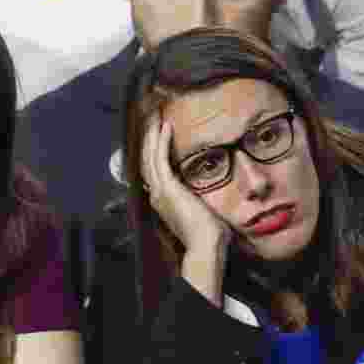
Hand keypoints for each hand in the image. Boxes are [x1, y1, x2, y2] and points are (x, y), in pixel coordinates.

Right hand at [141, 113, 231, 256]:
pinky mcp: (167, 187)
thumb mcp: (204, 211)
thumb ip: (203, 199)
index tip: (158, 135)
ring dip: (152, 135)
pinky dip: (161, 141)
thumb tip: (216, 192)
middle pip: (147, 160)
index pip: (154, 170)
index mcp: (164, 201)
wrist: (206, 246)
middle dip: (149, 138)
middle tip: (151, 118)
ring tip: (154, 116)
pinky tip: (165, 126)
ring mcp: (160, 191)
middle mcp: (156, 195)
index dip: (154, 151)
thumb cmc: (209, 235)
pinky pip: (160, 158)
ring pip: (150, 156)